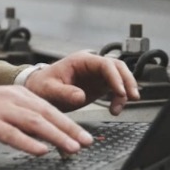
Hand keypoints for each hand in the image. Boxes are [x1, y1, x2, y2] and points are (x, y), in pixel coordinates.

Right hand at [0, 86, 93, 155]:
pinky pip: (11, 134)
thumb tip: (42, 133)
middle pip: (46, 113)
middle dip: (69, 129)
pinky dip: (28, 143)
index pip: (48, 108)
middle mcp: (10, 98)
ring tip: (70, 148)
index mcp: (15, 93)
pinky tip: (40, 151)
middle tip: (86, 142)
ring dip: (55, 136)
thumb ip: (19, 116)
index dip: (68, 122)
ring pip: (33, 122)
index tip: (83, 136)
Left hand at [25, 51, 139, 114]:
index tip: (120, 91)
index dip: (115, 77)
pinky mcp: (98, 86)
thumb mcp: (49, 89)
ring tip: (121, 107)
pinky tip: (116, 108)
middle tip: (131, 97)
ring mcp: (96, 75)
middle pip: (117, 67)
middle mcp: (91, 66)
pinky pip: (115, 89)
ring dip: (125, 90)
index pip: (105, 64)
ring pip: (120, 77)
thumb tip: (80, 96)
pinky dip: (119, 98)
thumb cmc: (41, 85)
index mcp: (81, 61)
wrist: (38, 90)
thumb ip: (64, 92)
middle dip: (127, 81)